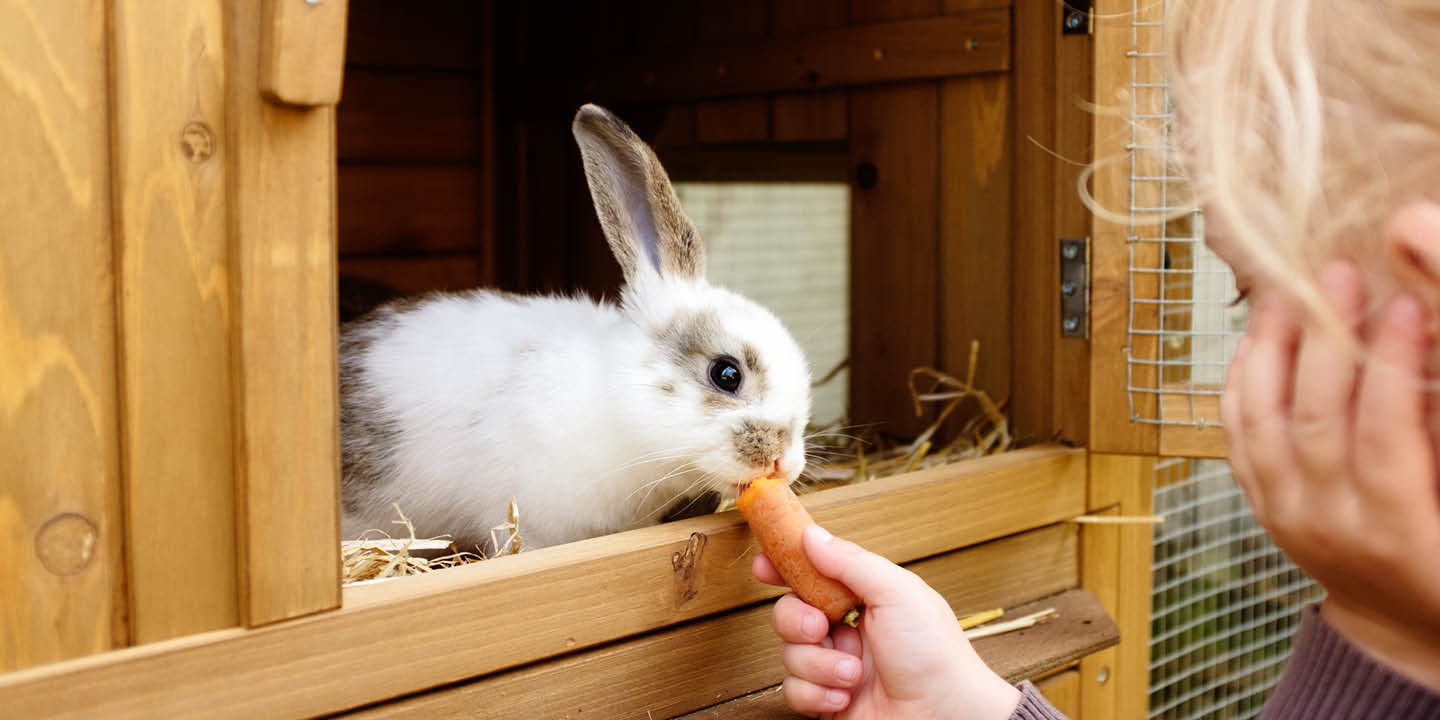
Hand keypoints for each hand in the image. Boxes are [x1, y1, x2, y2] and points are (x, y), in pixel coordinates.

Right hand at [752, 525, 1019, 718]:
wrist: (946, 716)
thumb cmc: (936, 656)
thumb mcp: (897, 593)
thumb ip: (851, 561)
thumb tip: (812, 535)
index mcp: (864, 597)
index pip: (814, 573)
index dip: (785, 566)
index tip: (765, 564)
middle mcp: (846, 630)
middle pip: (789, 612)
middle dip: (797, 620)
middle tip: (820, 626)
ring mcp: (835, 666)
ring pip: (789, 654)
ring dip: (819, 664)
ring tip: (853, 673)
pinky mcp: (827, 700)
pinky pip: (793, 691)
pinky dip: (817, 693)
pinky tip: (844, 696)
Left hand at [1223, 261, 1439, 689]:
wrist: (1407, 622)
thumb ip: (1439, 439)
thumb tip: (1427, 359)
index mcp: (1397, 532)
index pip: (1384, 436)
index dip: (1390, 367)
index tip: (1405, 305)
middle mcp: (1329, 527)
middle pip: (1313, 417)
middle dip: (1325, 338)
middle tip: (1339, 273)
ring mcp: (1286, 518)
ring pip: (1261, 421)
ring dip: (1272, 348)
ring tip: (1290, 290)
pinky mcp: (1263, 508)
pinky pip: (1238, 438)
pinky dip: (1241, 383)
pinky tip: (1253, 338)